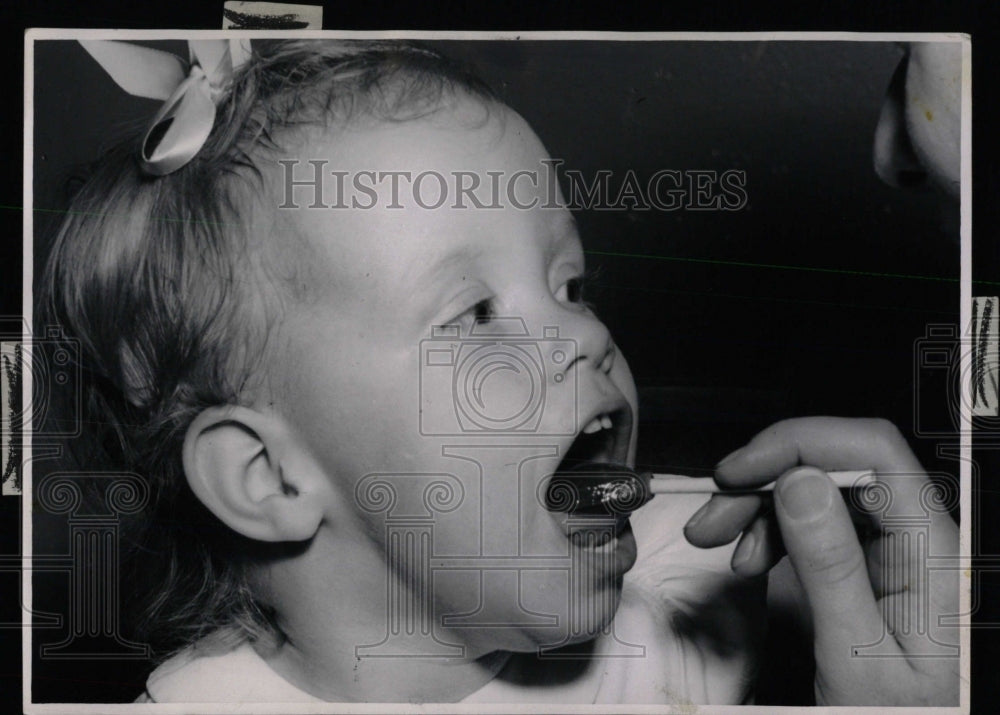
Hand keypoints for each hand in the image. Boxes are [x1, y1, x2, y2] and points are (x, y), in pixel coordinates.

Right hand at [682, 417, 958, 705]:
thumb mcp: (856, 652)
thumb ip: (831, 564)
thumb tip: (799, 481)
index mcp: (932, 551)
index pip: (872, 452)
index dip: (799, 443)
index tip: (740, 470)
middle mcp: (917, 538)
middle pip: (836, 468)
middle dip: (764, 481)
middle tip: (711, 517)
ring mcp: (894, 550)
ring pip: (818, 492)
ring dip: (758, 508)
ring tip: (716, 540)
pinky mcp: (871, 564)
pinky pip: (816, 524)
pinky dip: (772, 531)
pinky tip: (748, 556)